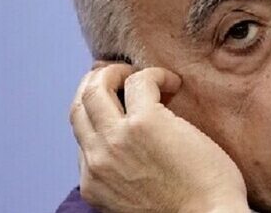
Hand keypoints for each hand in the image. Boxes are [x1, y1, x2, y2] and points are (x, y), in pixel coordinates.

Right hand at [69, 64, 248, 212]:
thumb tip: (133, 139)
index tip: (125, 103)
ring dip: (118, 72)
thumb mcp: (138, 198)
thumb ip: (124, 171)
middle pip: (79, 105)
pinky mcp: (145, 123)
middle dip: (98, 83)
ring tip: (147, 78)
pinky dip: (156, 74)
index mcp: (93, 183)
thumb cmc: (191, 209)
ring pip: (95, 87)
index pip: (83, 135)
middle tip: (126, 77)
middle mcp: (96, 160)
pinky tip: (174, 84)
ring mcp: (117, 140)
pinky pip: (139, 80)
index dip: (102, 113)